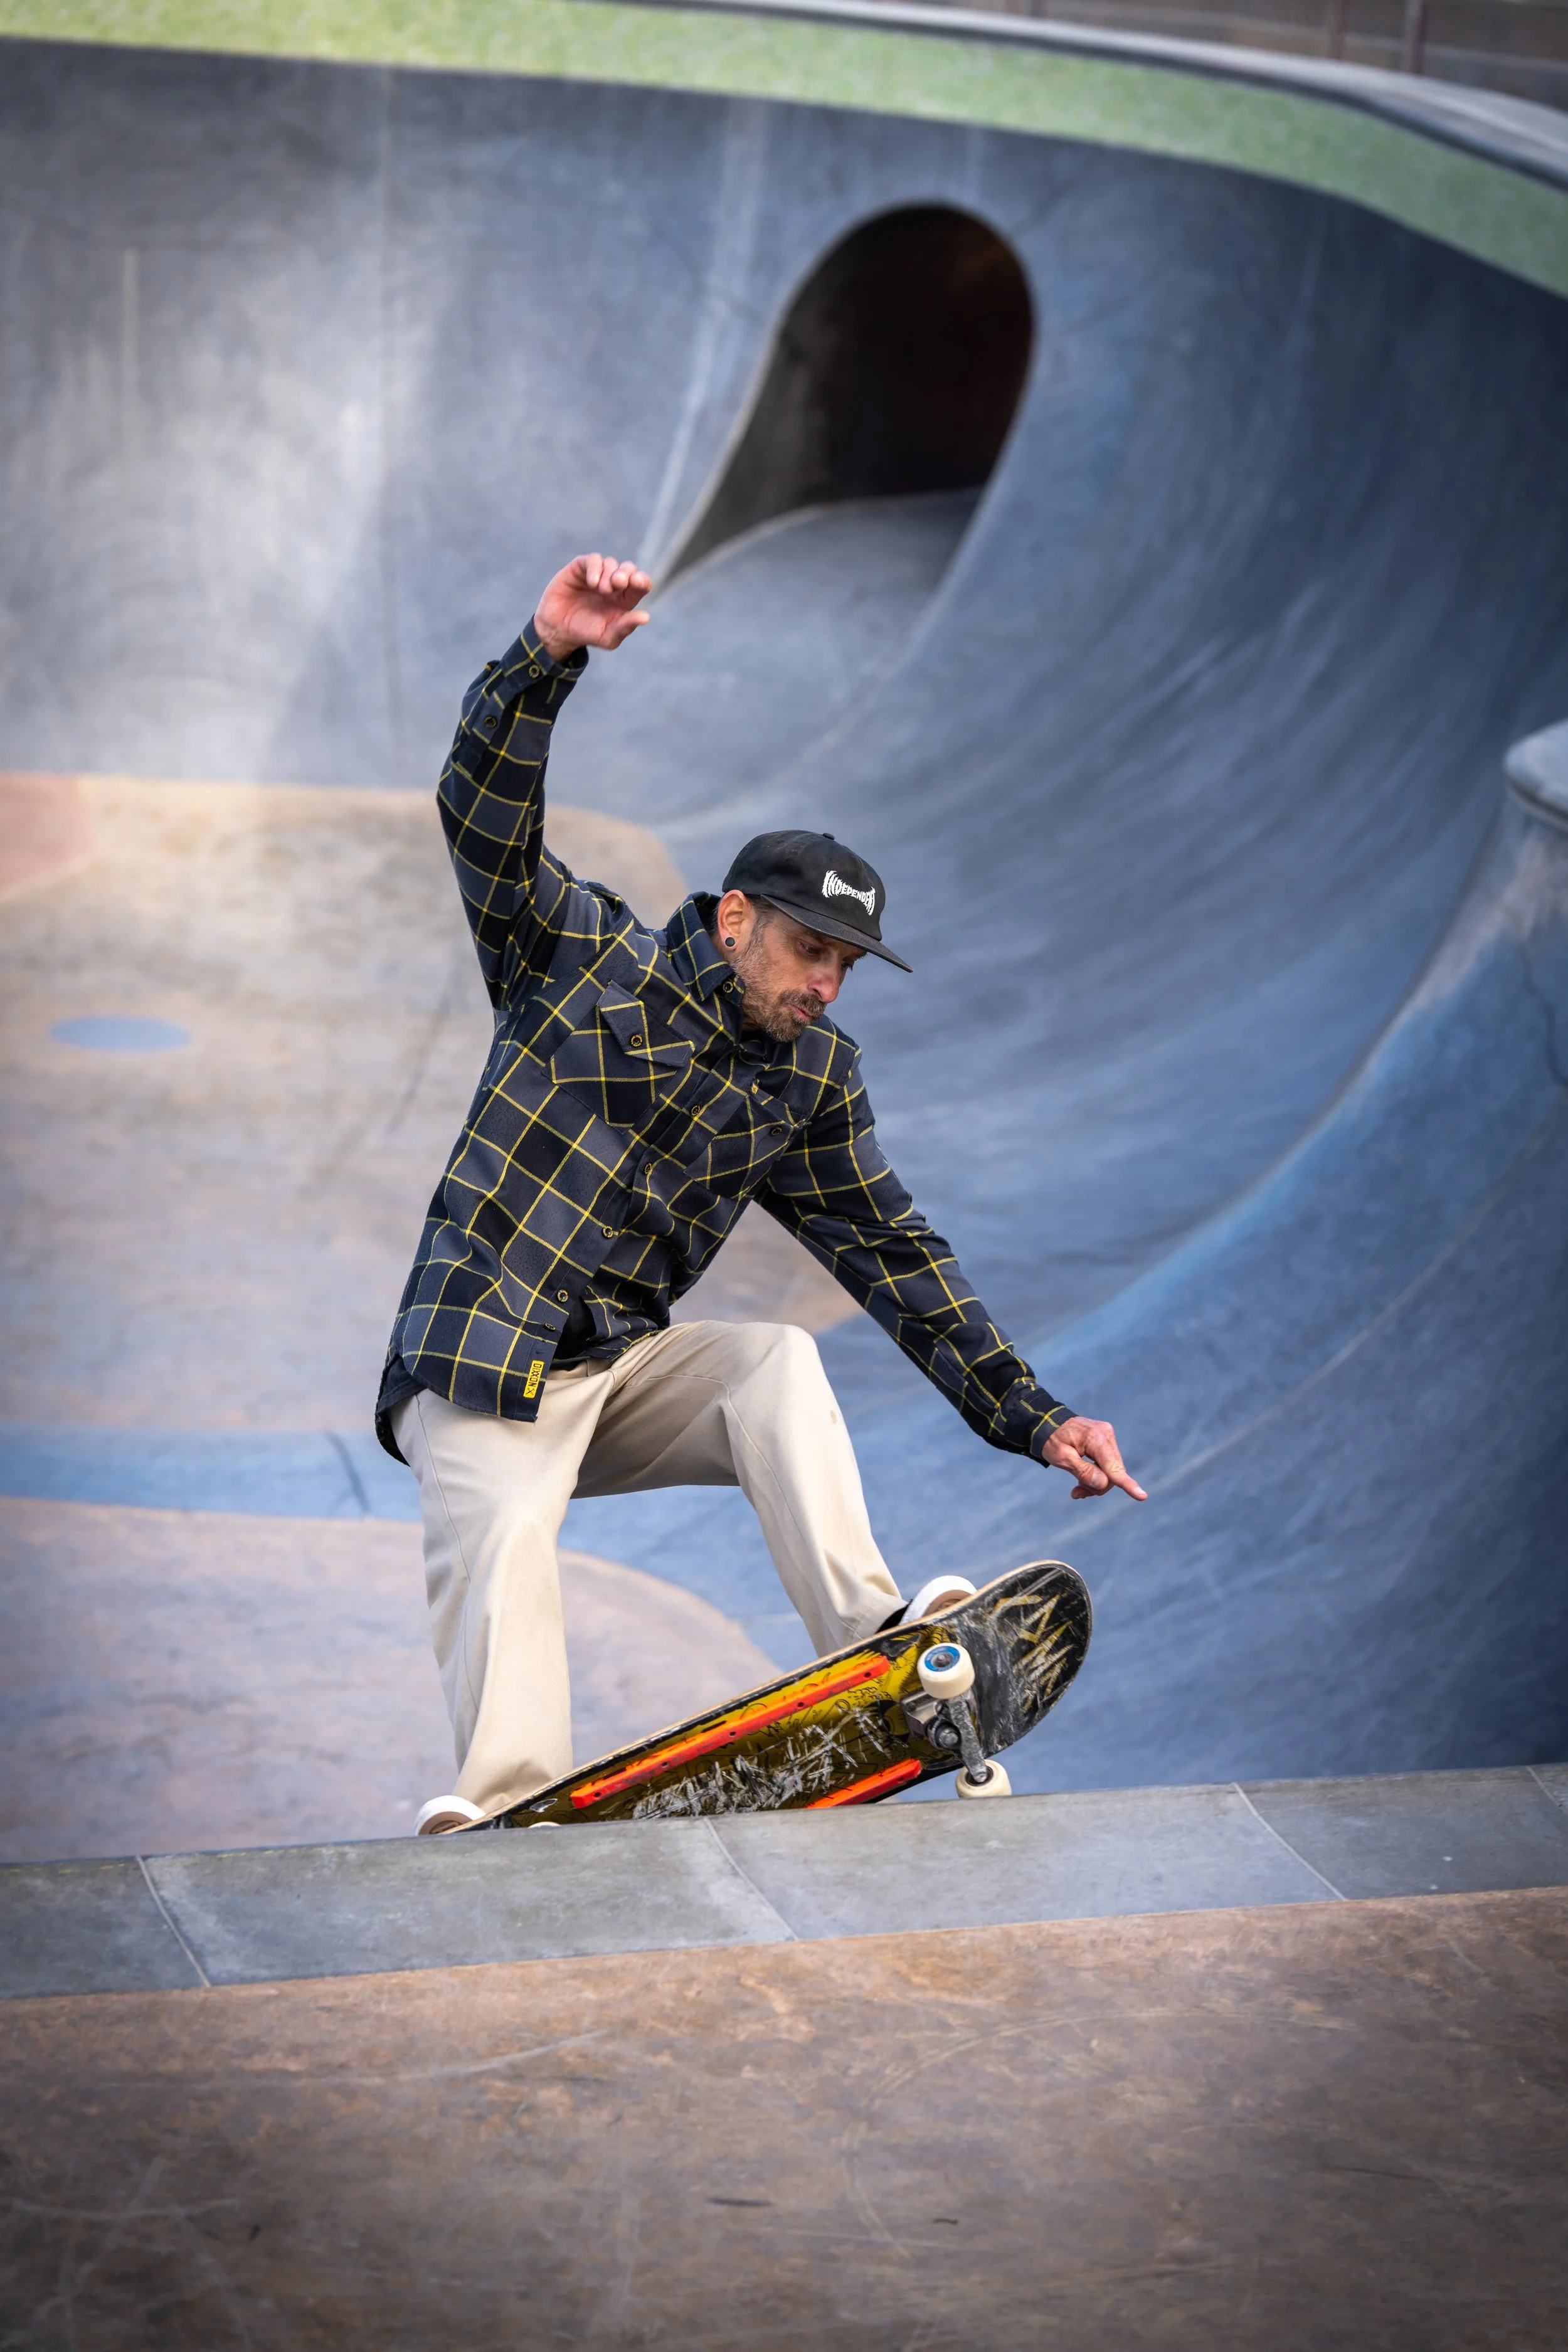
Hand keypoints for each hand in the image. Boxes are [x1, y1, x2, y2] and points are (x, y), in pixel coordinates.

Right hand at [534, 552, 650, 660]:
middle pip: (628, 568)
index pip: (641, 584)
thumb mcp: (608, 637)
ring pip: (611, 563)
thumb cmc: (586, 634)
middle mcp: (613, 584)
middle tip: (619, 583)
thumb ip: (626, 627)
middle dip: (626, 573)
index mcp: (624, 599)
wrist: (558, 630)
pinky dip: (595, 568)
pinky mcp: (580, 569)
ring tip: (602, 589)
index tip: (636, 582)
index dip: (642, 580)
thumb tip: (646, 617)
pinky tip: (592, 583)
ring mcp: (597, 575)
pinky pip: (593, 559)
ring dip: (609, 574)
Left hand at [1041, 1416, 1147, 1501]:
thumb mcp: (1061, 1457)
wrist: (1048, 1423)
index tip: (1142, 1496)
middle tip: (1076, 1493)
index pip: (1113, 1467)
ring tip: (1077, 1488)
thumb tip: (1104, 1484)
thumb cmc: (1052, 1440)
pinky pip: (1108, 1465)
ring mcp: (1108, 1437)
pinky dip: (1097, 1475)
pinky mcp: (1107, 1441)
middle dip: (1097, 1486)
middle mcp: (1106, 1434)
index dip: (1126, 1484)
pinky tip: (1083, 1479)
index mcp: (1095, 1437)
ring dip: (1096, 1482)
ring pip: (1112, 1471)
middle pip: (1113, 1473)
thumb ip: (1083, 1471)